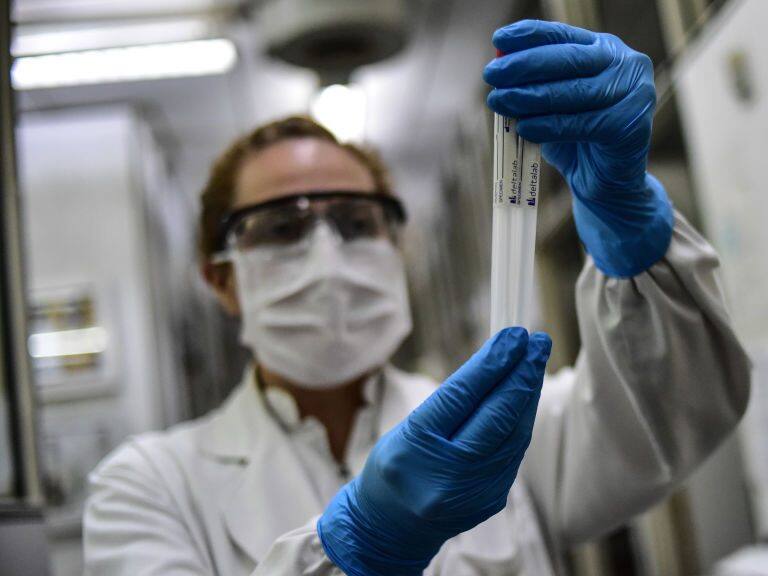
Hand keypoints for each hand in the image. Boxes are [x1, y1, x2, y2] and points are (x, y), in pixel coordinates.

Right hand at [317, 328, 551, 575]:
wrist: (389, 530)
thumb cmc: (393, 468)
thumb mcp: (406, 428)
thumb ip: (449, 403)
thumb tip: (494, 366)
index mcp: (415, 449)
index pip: (461, 398)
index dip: (491, 364)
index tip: (513, 336)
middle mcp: (446, 474)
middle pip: (496, 417)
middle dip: (521, 374)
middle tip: (537, 341)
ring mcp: (472, 492)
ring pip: (513, 434)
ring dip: (527, 395)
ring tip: (535, 362)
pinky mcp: (492, 500)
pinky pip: (513, 451)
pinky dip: (521, 420)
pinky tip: (525, 398)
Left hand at [484, 20, 673, 277]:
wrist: (605, 184)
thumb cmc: (575, 140)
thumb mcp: (549, 107)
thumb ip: (531, 86)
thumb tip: (498, 67)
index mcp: (605, 50)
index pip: (564, 34)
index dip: (530, 35)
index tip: (498, 40)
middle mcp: (626, 64)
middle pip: (568, 59)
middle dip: (524, 65)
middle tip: (492, 75)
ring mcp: (635, 93)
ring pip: (573, 92)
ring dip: (530, 97)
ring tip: (499, 102)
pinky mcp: (630, 125)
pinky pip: (581, 124)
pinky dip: (548, 126)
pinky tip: (524, 128)